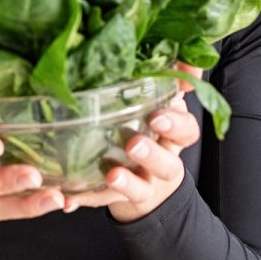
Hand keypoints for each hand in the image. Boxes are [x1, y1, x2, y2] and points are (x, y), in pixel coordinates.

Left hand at [60, 64, 203, 223]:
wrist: (145, 181)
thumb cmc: (151, 127)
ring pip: (140, 188)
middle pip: (167, 164)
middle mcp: (161, 163)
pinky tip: (67, 199)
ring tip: (111, 174)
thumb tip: (192, 58)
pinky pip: (98, 201)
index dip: (176, 125)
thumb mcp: (162, 100)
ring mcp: (141, 184)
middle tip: (133, 144)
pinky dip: (83, 199)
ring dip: (126, 182)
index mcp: (172, 137)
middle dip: (151, 155)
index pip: (186, 132)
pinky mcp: (113, 198)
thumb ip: (173, 77)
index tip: (157, 116)